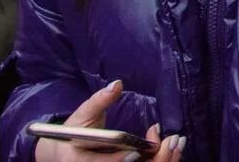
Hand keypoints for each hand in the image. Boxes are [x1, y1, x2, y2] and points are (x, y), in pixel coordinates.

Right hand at [34, 80, 182, 160]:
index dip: (121, 159)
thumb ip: (99, 101)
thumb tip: (116, 84)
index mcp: (79, 161)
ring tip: (176, 144)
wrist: (62, 154)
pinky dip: (158, 160)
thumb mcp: (82, 116)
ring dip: (161, 160)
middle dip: (154, 159)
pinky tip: (171, 149)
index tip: (139, 149)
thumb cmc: (73, 133)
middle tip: (172, 141)